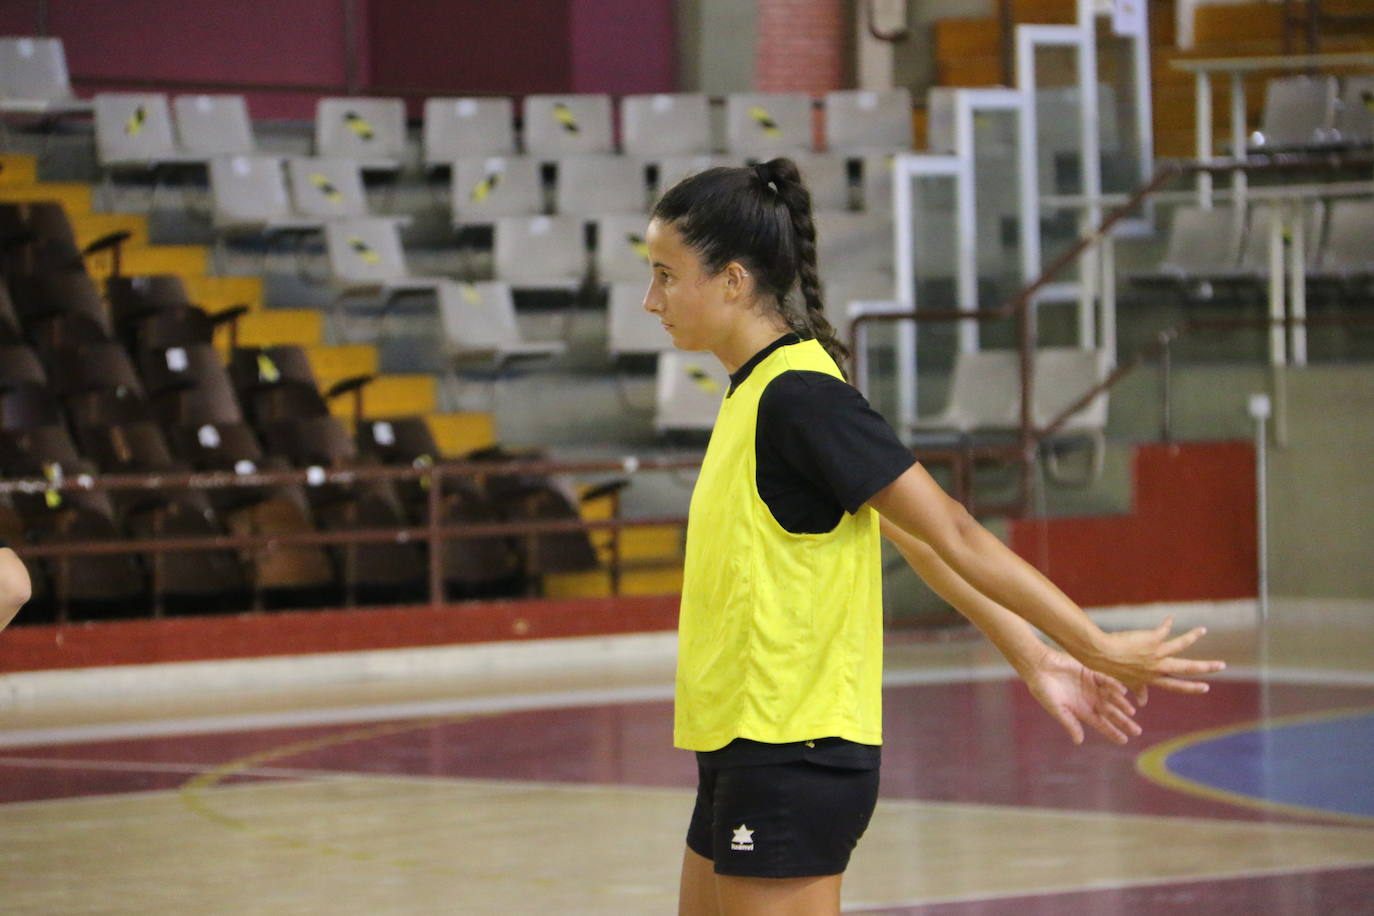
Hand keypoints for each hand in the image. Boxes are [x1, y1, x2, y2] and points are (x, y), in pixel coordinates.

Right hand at [1024, 646, 1140, 744]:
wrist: (1038, 666)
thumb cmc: (1043, 689)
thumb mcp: (1056, 709)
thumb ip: (1069, 723)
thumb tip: (1079, 742)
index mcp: (1080, 710)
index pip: (1100, 724)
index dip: (1112, 732)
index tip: (1124, 741)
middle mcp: (1088, 699)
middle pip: (1110, 713)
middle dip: (1123, 722)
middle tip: (1137, 731)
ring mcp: (1090, 686)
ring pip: (1111, 697)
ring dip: (1121, 704)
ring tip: (1131, 712)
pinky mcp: (1090, 672)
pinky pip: (1105, 680)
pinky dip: (1114, 685)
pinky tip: (1122, 692)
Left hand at [1082, 615, 1225, 703]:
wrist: (1100, 654)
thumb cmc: (1111, 668)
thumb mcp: (1127, 682)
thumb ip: (1138, 690)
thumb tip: (1142, 703)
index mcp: (1153, 678)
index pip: (1176, 685)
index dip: (1191, 687)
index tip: (1205, 687)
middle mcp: (1158, 667)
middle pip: (1187, 668)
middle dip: (1206, 667)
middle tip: (1222, 665)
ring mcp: (1156, 653)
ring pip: (1181, 645)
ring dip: (1193, 636)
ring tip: (1203, 630)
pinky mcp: (1152, 639)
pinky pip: (1165, 629)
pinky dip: (1168, 623)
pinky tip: (1171, 617)